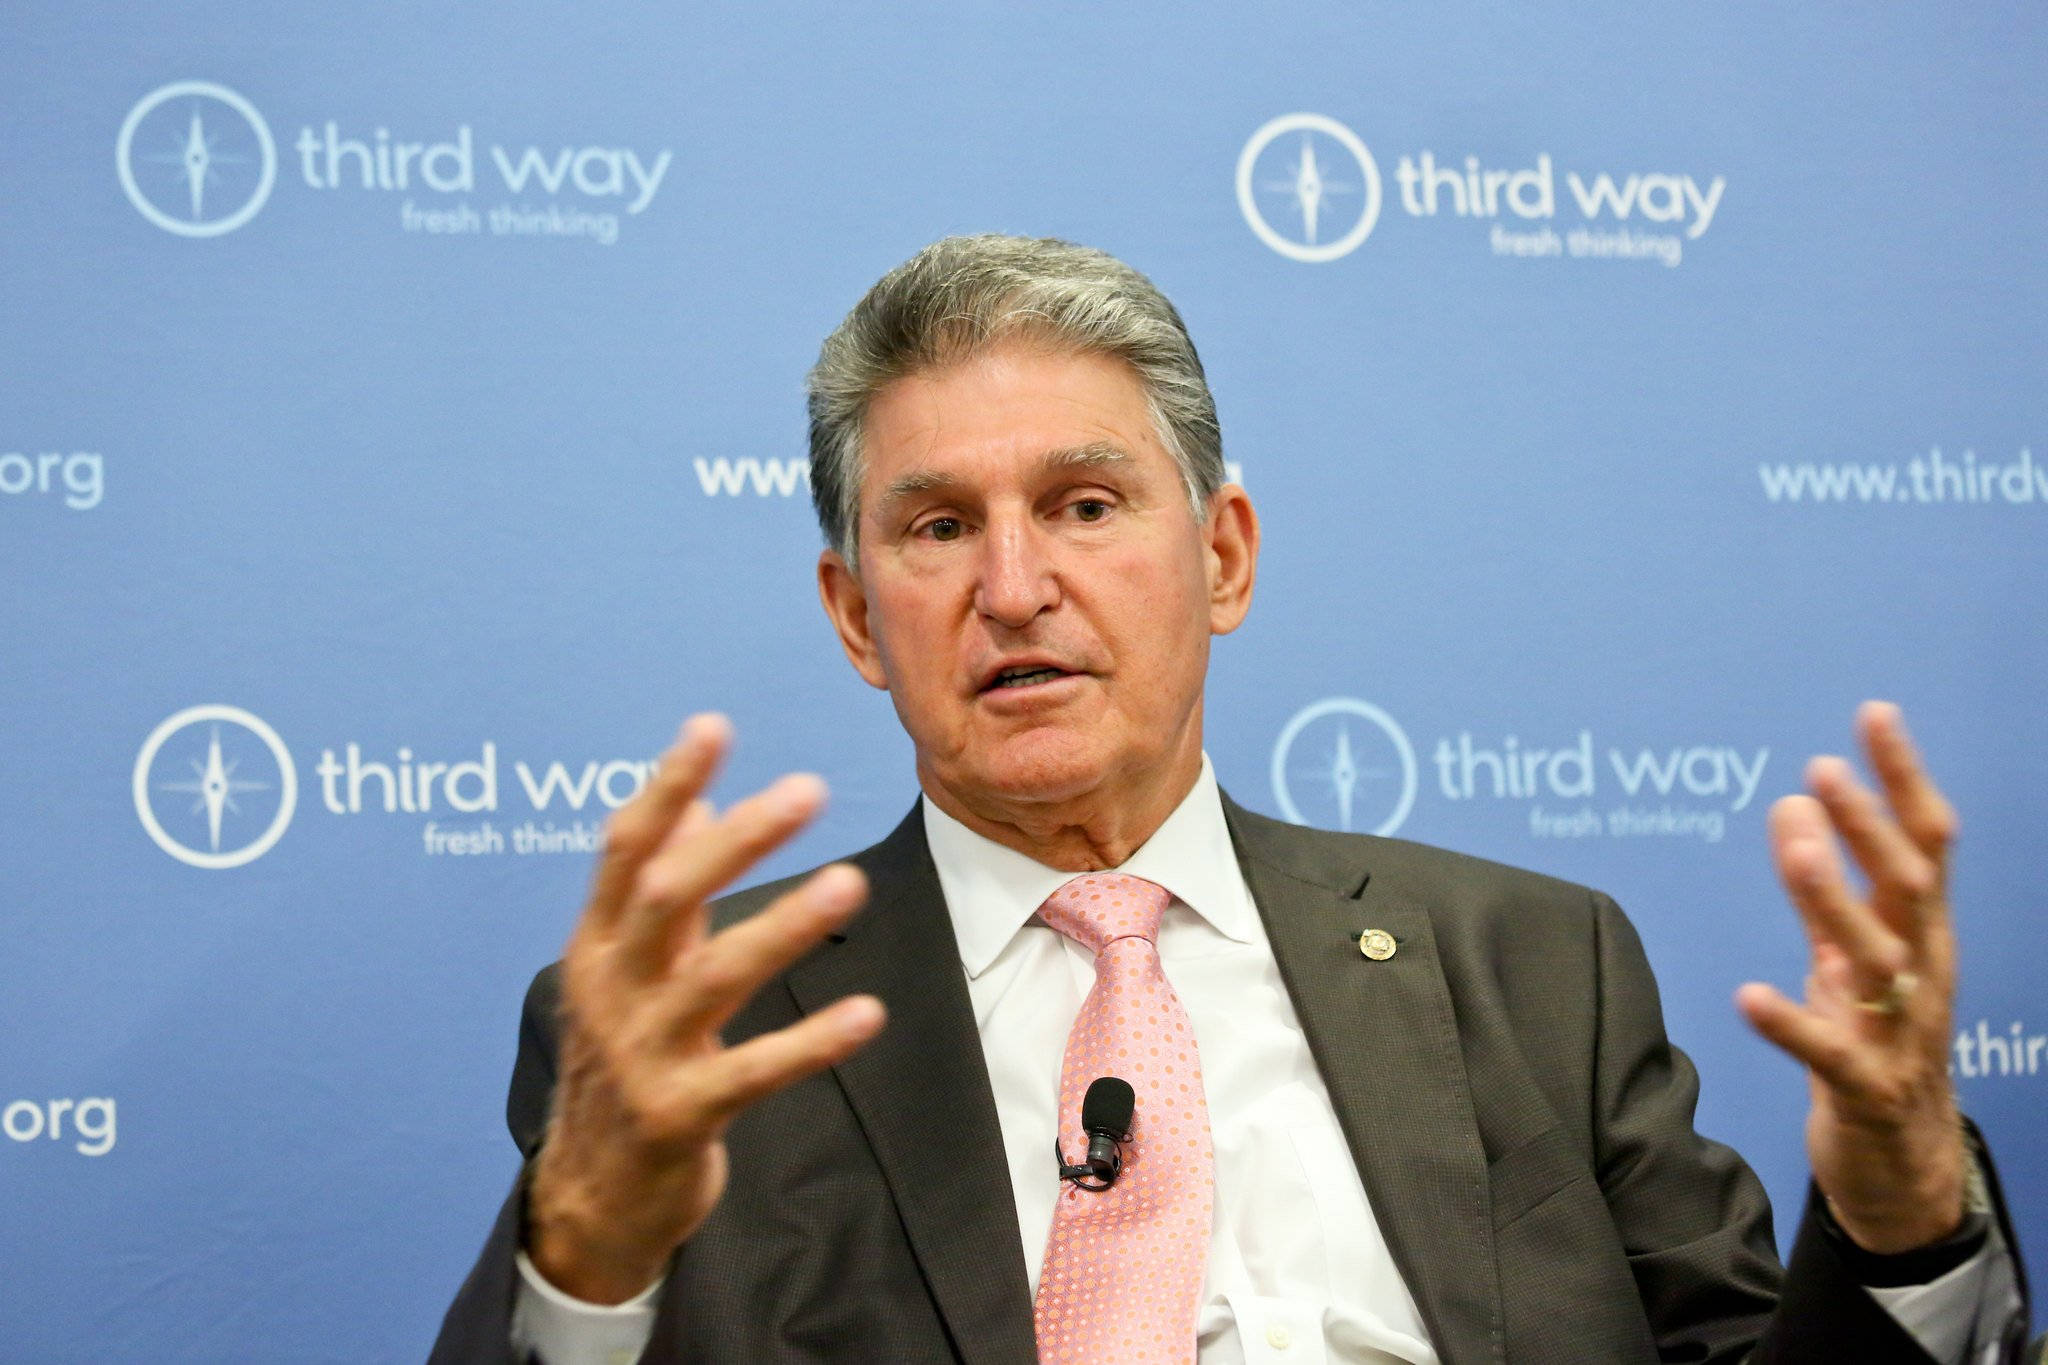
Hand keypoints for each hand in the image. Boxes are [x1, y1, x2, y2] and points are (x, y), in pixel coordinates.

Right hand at [526, 714, 886, 1302]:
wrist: (591, 1199)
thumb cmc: (620, 1068)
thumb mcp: (626, 973)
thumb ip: (661, 889)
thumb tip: (701, 798)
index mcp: (596, 947)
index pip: (625, 850)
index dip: (667, 786)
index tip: (714, 726)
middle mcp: (609, 991)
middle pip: (666, 897)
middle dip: (737, 840)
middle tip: (808, 790)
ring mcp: (639, 1056)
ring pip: (712, 976)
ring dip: (782, 924)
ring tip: (851, 879)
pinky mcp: (676, 1116)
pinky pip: (751, 1072)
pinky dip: (810, 1041)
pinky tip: (868, 1012)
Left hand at [1736, 701, 1964, 1253]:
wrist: (1904, 1162)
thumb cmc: (1873, 1039)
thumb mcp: (1846, 951)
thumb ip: (1821, 882)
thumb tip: (1790, 801)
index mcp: (1920, 931)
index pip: (1924, 841)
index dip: (1902, 777)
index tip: (1873, 715)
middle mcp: (1921, 972)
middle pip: (1908, 888)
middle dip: (1869, 826)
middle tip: (1824, 769)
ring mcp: (1899, 1032)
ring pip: (1876, 960)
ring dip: (1834, 903)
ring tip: (1796, 851)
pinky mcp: (1865, 1089)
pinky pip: (1830, 1052)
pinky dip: (1791, 1021)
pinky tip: (1750, 995)